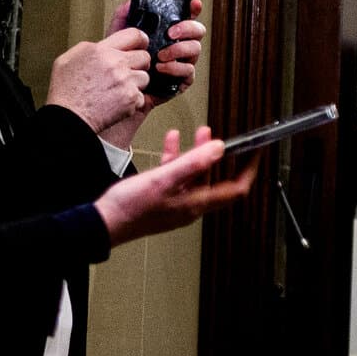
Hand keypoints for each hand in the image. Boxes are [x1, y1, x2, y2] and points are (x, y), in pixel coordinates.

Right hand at [46, 28, 150, 134]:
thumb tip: (103, 46)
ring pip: (145, 77)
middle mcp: (116, 64)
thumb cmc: (66, 92)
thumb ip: (89, 48)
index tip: (141, 43)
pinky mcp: (132, 97)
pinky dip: (132, 100)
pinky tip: (117, 101)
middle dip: (138, 63)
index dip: (140, 39)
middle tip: (127, 71)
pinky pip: (142, 95)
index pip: (133, 35)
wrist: (68, 118)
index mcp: (101, 51)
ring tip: (118, 89)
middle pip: (144, 56)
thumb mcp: (68, 59)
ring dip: (135, 83)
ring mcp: (126, 81)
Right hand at [95, 125, 255, 248]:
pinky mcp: (160, 198)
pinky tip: (173, 141)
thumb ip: (193, 163)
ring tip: (200, 131)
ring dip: (198, 152)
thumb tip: (220, 149)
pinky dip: (176, 157)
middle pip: (214, 177)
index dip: (249, 170)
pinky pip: (175, 175)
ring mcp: (175, 202)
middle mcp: (190, 205)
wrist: (100, 224)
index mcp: (197, 204)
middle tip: (223, 137)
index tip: (257, 153)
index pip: (236, 189)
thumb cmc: (130, 209)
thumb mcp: (164, 180)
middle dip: (220, 155)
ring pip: (194, 174)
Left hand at [108, 0, 205, 95]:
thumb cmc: (120, 63)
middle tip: (171, 32)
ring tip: (161, 54)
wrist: (117, 91)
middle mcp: (180, 45)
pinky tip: (162, 67)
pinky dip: (176, 68)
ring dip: (180, 49)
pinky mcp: (181, 81)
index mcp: (169, 33)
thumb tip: (130, 2)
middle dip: (188, 28)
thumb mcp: (118, 36)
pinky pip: (189, 71)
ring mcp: (183, 62)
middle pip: (198, 31)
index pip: (187, 17)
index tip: (193, 4)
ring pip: (195, 50)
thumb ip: (124, 17)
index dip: (193, 9)